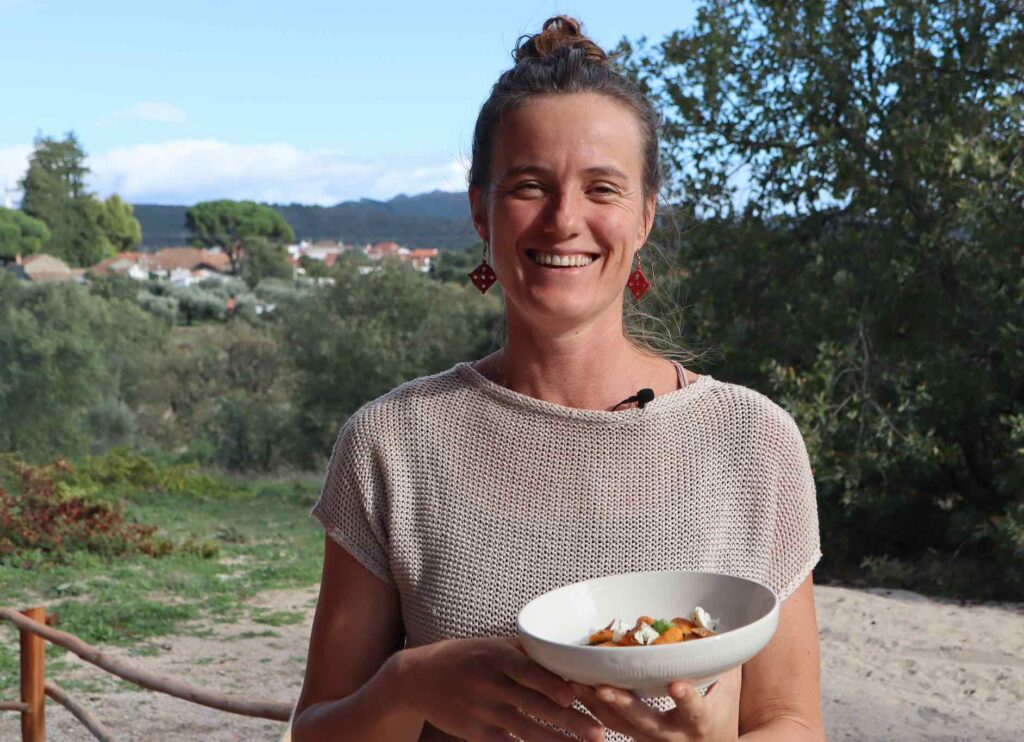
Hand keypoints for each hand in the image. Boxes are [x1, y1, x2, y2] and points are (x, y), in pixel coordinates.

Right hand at [398, 636, 604, 741]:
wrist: (420, 678)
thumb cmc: (467, 657)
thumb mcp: (491, 645)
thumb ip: (526, 650)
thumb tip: (567, 652)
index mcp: (497, 657)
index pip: (529, 671)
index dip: (552, 684)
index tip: (576, 696)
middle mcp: (490, 684)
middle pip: (534, 704)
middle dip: (569, 721)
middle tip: (599, 733)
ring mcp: (483, 711)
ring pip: (526, 730)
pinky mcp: (476, 733)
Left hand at [570, 667, 740, 741]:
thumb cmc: (722, 712)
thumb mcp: (728, 688)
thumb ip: (722, 660)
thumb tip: (718, 624)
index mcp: (700, 722)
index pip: (694, 710)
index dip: (686, 698)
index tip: (677, 685)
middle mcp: (673, 736)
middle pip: (645, 722)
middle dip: (623, 705)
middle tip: (602, 688)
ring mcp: (650, 740)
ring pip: (618, 725)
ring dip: (596, 704)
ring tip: (575, 683)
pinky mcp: (634, 740)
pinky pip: (609, 725)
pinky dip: (592, 708)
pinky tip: (575, 689)